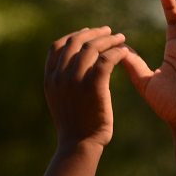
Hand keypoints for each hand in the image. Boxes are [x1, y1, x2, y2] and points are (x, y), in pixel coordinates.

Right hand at [45, 27, 128, 149]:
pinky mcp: (93, 86)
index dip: (73, 35)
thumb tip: (72, 62)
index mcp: (50, 78)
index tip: (87, 33)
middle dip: (93, 33)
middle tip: (108, 31)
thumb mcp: (59, 98)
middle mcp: (60, 76)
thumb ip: (63, 79)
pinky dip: (116, 52)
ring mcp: (75, 81)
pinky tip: (124, 52)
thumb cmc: (74, 124)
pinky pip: (106, 60)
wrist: (79, 144)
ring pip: (92, 48)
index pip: (57, 46)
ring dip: (108, 39)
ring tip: (120, 38)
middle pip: (75, 42)